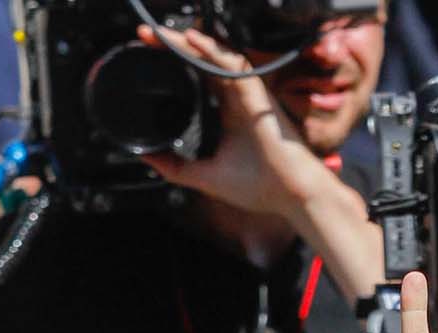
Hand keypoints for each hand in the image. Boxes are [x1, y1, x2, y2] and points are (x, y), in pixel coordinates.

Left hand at [139, 23, 322, 222]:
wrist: (293, 194)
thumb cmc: (262, 187)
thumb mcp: (208, 176)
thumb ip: (177, 167)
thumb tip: (147, 157)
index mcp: (228, 112)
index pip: (198, 77)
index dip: (175, 64)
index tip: (150, 59)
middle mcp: (236, 97)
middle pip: (200, 60)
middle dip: (171, 46)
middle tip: (144, 37)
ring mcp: (246, 91)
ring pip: (211, 55)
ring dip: (184, 41)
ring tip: (157, 34)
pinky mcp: (255, 90)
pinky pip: (229, 60)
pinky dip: (209, 48)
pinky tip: (189, 39)